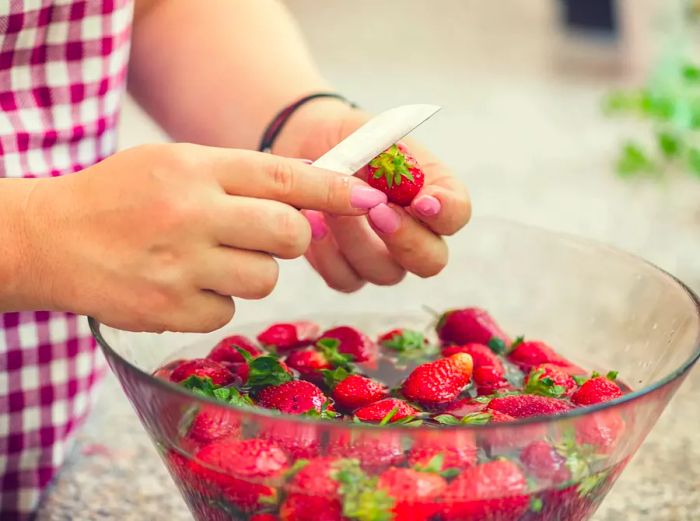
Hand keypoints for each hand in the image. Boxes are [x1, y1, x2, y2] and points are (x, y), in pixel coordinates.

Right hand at [19, 143, 383, 331]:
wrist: (48, 240)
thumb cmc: (119, 197)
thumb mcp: (174, 165)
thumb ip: (238, 178)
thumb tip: (308, 199)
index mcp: (196, 168)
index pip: (285, 177)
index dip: (335, 191)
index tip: (369, 198)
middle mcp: (192, 215)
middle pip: (290, 235)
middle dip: (290, 239)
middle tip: (265, 235)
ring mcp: (181, 267)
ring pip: (265, 280)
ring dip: (249, 272)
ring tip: (206, 260)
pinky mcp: (170, 312)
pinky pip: (228, 312)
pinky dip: (215, 302)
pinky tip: (181, 286)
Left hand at [275, 100, 471, 291]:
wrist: (308, 148)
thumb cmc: (350, 140)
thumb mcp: (373, 138)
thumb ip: (396, 160)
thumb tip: (414, 191)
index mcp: (433, 196)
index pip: (457, 215)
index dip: (446, 214)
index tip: (423, 202)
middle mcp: (416, 234)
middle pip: (431, 261)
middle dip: (406, 240)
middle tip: (377, 210)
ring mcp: (383, 257)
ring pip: (386, 273)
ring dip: (356, 238)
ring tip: (329, 204)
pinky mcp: (347, 270)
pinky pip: (345, 279)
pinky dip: (326, 253)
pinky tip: (314, 223)